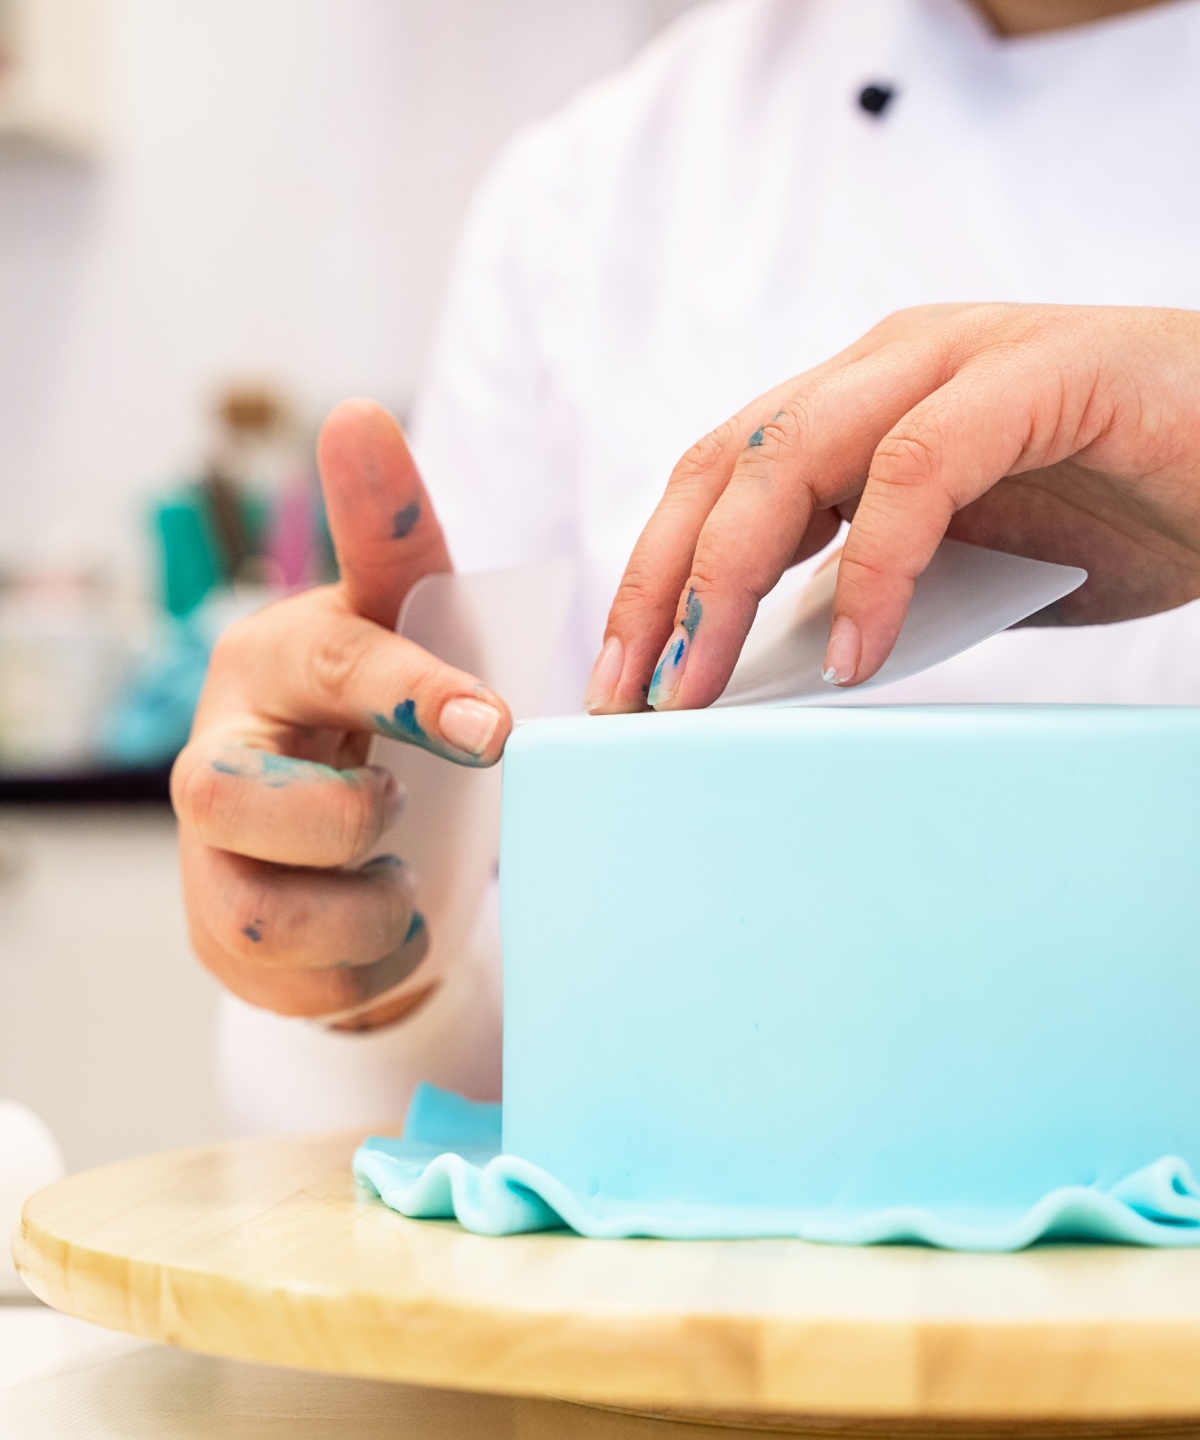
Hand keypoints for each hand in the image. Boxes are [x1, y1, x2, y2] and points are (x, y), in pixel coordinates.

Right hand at [171, 401, 511, 1030]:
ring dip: (371, 904)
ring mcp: (206, 849)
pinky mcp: (216, 931)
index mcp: (281, 657)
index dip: (415, 693)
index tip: (493, 727)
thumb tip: (357, 415)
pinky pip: (306, 977)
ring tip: (394, 871)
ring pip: (273, 907)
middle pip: (240, 797)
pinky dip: (373, 957)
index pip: (338, 662)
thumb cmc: (388, 714)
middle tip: (399, 811)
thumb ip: (398, 540)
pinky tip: (379, 917)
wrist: (354, 842)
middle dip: (346, 819)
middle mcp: (218, 748)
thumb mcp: (413, 626)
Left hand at [584, 304, 1199, 711]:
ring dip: (726, 581)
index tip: (622, 684)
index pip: (714, 485)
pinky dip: (875, 567)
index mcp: (855, 405)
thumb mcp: (962, 573)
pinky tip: (855, 654)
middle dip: (660, 590)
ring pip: (790, 456)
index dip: (655, 581)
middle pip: (722, 468)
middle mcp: (886, 367)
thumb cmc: (1117, 508)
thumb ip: (873, 598)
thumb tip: (775, 672)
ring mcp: (956, 360)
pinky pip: (918, 470)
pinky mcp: (1036, 374)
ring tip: (699, 691)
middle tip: (630, 701)